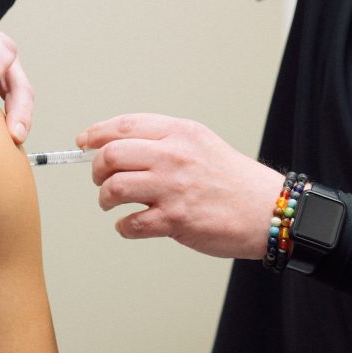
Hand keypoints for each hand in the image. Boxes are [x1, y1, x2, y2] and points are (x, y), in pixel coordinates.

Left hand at [77, 113, 284, 258]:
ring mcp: (173, 188)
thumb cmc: (233, 180)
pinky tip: (130, 225)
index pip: (124, 125)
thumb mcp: (201, 143)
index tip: (84, 142)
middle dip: (97, 169)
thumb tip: (119, 146)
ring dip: (105, 198)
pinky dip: (123, 226)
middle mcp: (174, 156)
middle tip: (101, 179)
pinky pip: (130, 223)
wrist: (267, 210)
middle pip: (111, 155)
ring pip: (114, 188)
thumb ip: (164, 141)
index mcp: (180, 132)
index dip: (96, 134)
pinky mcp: (175, 220)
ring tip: (111, 203)